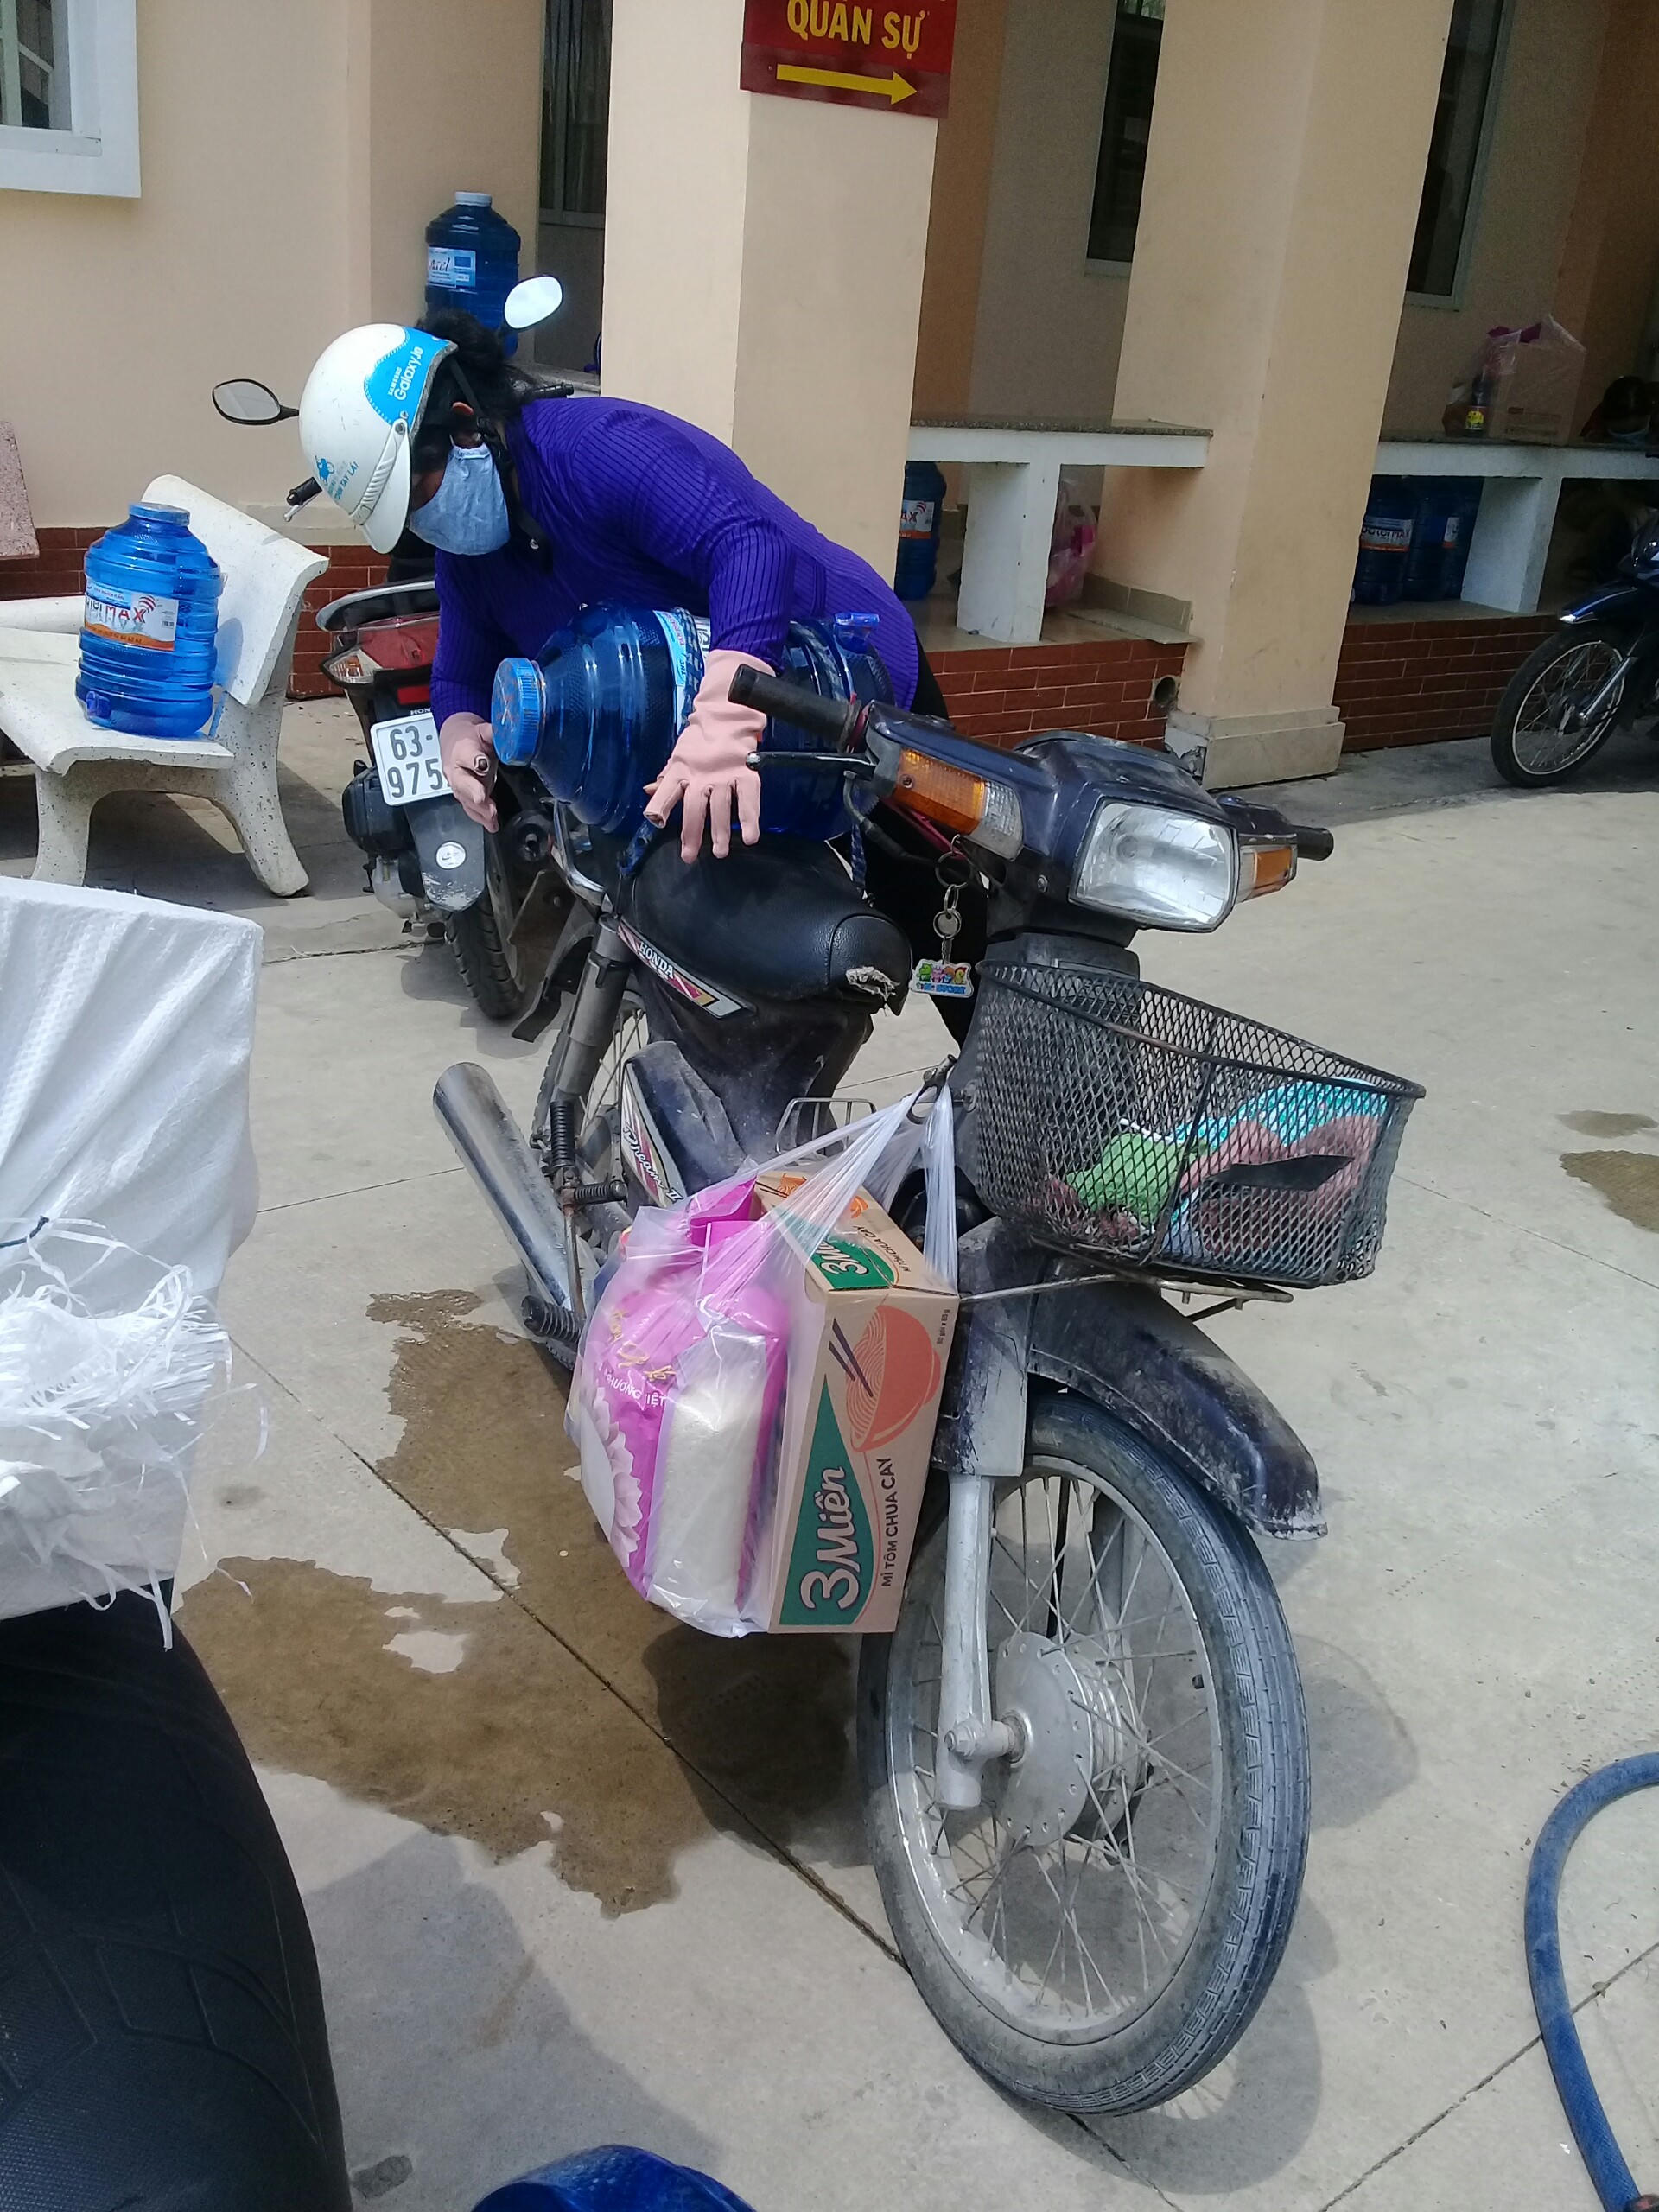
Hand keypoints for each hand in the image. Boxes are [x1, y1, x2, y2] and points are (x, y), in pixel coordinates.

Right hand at [439, 711, 497, 830]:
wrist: (455, 742)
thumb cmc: (471, 737)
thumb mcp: (483, 730)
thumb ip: (494, 733)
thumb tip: (509, 734)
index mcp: (462, 749)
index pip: (467, 754)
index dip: (474, 760)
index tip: (482, 764)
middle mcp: (456, 769)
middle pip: (462, 783)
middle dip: (474, 793)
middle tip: (485, 802)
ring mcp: (458, 785)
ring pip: (466, 799)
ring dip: (479, 811)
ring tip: (492, 819)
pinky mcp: (463, 795)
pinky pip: (470, 807)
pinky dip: (480, 817)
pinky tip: (491, 824)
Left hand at [644, 649, 768, 861]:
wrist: (726, 713)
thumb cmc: (700, 739)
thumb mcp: (678, 758)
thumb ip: (667, 780)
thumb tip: (649, 792)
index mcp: (681, 770)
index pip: (667, 790)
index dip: (660, 807)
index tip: (657, 822)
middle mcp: (700, 775)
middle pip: (694, 807)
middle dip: (692, 833)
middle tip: (690, 856)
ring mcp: (724, 775)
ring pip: (720, 807)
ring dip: (721, 831)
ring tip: (720, 852)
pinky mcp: (745, 773)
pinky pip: (748, 798)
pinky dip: (750, 818)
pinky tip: (751, 836)